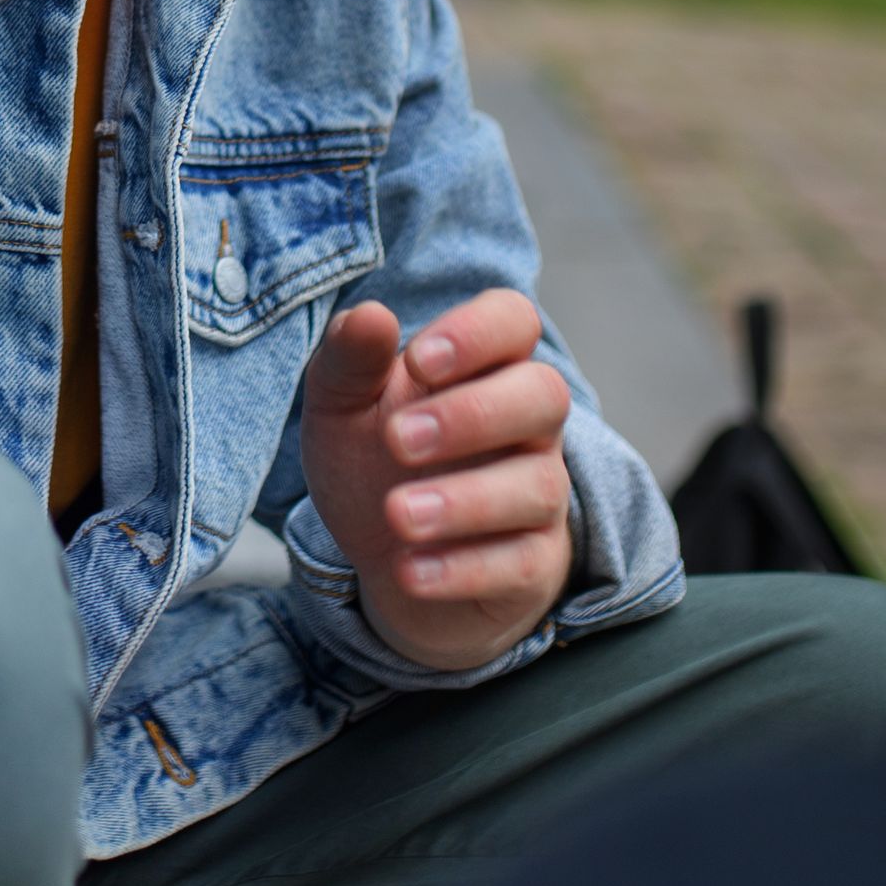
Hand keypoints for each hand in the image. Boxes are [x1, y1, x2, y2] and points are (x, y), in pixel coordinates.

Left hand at [300, 289, 577, 670]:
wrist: (386, 558)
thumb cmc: (373, 460)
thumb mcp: (341, 405)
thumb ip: (349, 359)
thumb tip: (370, 316)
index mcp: (484, 365)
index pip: (513, 320)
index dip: (476, 332)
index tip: (416, 360)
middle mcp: (527, 424)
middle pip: (544, 395)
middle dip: (472, 415)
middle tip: (397, 440)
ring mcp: (539, 494)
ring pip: (538, 486)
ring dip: (464, 501)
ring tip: (397, 514)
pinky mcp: (536, 564)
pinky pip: (523, 564)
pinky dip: (464, 568)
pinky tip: (409, 569)